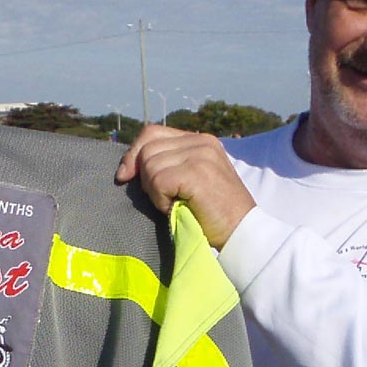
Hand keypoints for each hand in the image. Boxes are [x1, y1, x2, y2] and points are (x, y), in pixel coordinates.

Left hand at [115, 125, 255, 249]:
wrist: (241, 232)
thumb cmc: (214, 213)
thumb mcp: (191, 180)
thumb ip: (170, 164)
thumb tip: (128, 165)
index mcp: (201, 140)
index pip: (153, 133)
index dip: (134, 153)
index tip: (125, 175)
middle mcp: (201, 142)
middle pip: (147, 149)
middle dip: (145, 177)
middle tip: (164, 198)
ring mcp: (200, 155)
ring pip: (150, 165)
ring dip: (155, 191)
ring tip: (176, 203)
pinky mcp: (196, 171)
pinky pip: (158, 180)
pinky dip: (161, 200)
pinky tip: (177, 207)